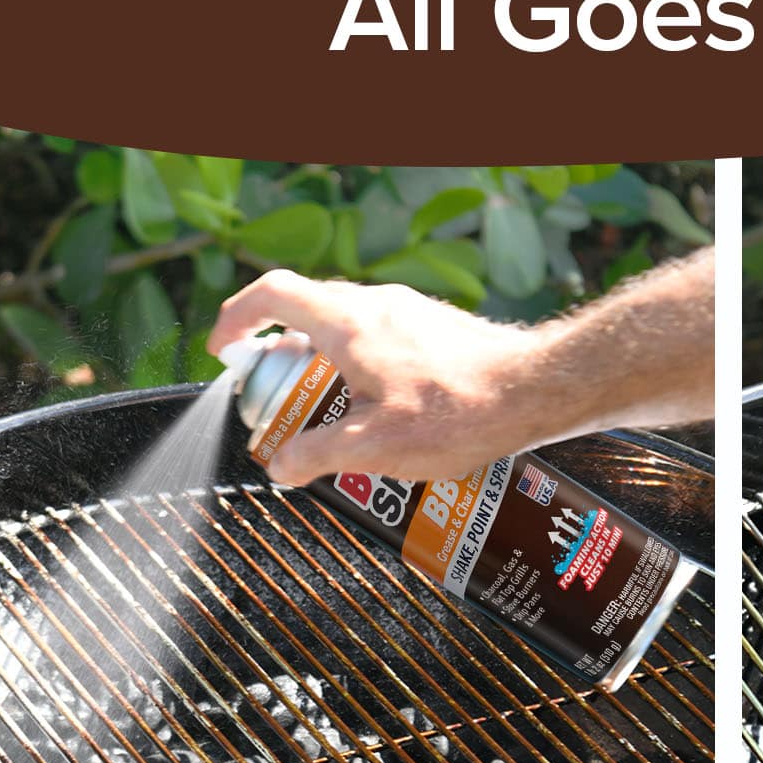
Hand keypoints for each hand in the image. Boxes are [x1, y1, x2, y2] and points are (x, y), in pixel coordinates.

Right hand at [207, 271, 560, 484]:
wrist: (537, 390)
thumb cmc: (461, 412)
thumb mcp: (375, 446)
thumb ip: (318, 455)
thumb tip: (280, 468)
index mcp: (349, 322)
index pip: (271, 294)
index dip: (236, 319)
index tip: (225, 352)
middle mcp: (379, 304)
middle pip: (308, 313)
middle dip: (282, 354)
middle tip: (278, 399)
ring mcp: (413, 312)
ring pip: (350, 327)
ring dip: (328, 364)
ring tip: (333, 415)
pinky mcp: (441, 329)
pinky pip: (386, 339)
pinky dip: (367, 367)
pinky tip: (386, 412)